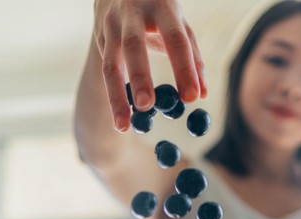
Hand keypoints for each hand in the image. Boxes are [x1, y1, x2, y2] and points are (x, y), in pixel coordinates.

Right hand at [93, 0, 207, 130]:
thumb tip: (201, 94)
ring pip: (111, 63)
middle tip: (148, 106)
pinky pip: (105, 70)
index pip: (175, 38)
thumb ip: (191, 56)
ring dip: (116, 96)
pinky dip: (112, 96)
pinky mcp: (99, 38)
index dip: (184, 68)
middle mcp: (132, 13)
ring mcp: (111, 25)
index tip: (191, 97)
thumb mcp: (178, 22)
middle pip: (134, 46)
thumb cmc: (158, 9)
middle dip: (140, 77)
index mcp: (162, 5)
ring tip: (124, 125)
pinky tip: (120, 118)